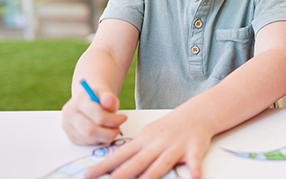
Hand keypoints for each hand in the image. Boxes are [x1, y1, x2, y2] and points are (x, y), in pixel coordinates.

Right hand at [62, 90, 126, 144]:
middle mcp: (70, 114)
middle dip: (108, 133)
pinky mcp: (71, 136)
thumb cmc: (99, 98)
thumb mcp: (106, 94)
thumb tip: (110, 99)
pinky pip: (87, 143)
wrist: (89, 100)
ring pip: (89, 139)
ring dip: (104, 137)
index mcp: (79, 101)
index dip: (113, 120)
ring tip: (112, 129)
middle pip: (90, 131)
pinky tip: (103, 132)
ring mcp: (68, 127)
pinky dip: (99, 140)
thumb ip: (110, 99)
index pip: (97, 115)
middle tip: (118, 129)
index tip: (123, 118)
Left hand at [84, 105, 211, 178]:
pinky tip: (195, 177)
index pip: (120, 155)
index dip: (104, 166)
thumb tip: (114, 165)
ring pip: (162, 163)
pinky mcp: (194, 149)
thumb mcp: (149, 135)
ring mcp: (176, 146)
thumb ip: (135, 151)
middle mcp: (157, 144)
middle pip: (138, 162)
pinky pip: (195, 160)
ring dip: (152, 174)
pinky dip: (195, 168)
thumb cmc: (170, 127)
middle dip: (123, 174)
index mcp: (144, 141)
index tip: (88, 175)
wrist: (197, 113)